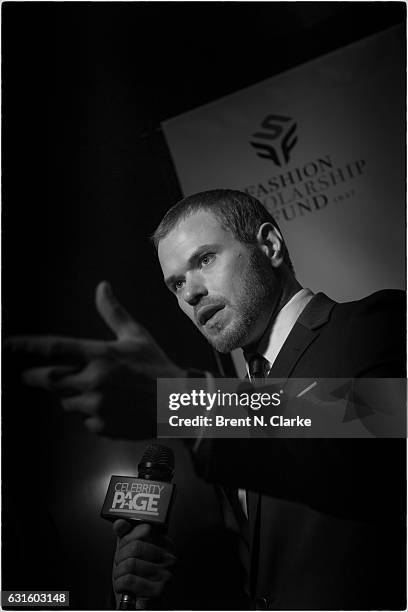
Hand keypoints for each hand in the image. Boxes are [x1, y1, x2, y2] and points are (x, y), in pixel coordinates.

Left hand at [6, 281, 185, 437]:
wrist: (178, 404)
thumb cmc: (157, 366)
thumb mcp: (136, 336)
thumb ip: (113, 313)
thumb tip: (102, 286)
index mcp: (101, 354)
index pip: (55, 348)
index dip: (26, 346)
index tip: (6, 346)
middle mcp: (94, 380)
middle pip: (49, 379)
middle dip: (35, 377)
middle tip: (30, 375)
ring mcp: (97, 406)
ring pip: (66, 402)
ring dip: (71, 395)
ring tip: (95, 390)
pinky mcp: (102, 426)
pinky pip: (84, 420)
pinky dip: (90, 414)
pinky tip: (111, 407)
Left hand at [113, 520, 175, 601]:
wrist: (145, 604)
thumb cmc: (139, 576)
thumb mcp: (132, 552)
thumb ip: (126, 535)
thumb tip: (120, 523)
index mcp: (166, 544)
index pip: (144, 530)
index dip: (127, 539)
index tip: (124, 548)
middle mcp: (170, 558)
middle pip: (135, 547)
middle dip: (120, 558)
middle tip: (120, 565)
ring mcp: (166, 575)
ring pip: (130, 564)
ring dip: (118, 573)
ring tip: (122, 577)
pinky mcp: (159, 591)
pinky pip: (129, 580)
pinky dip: (120, 584)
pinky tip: (124, 586)